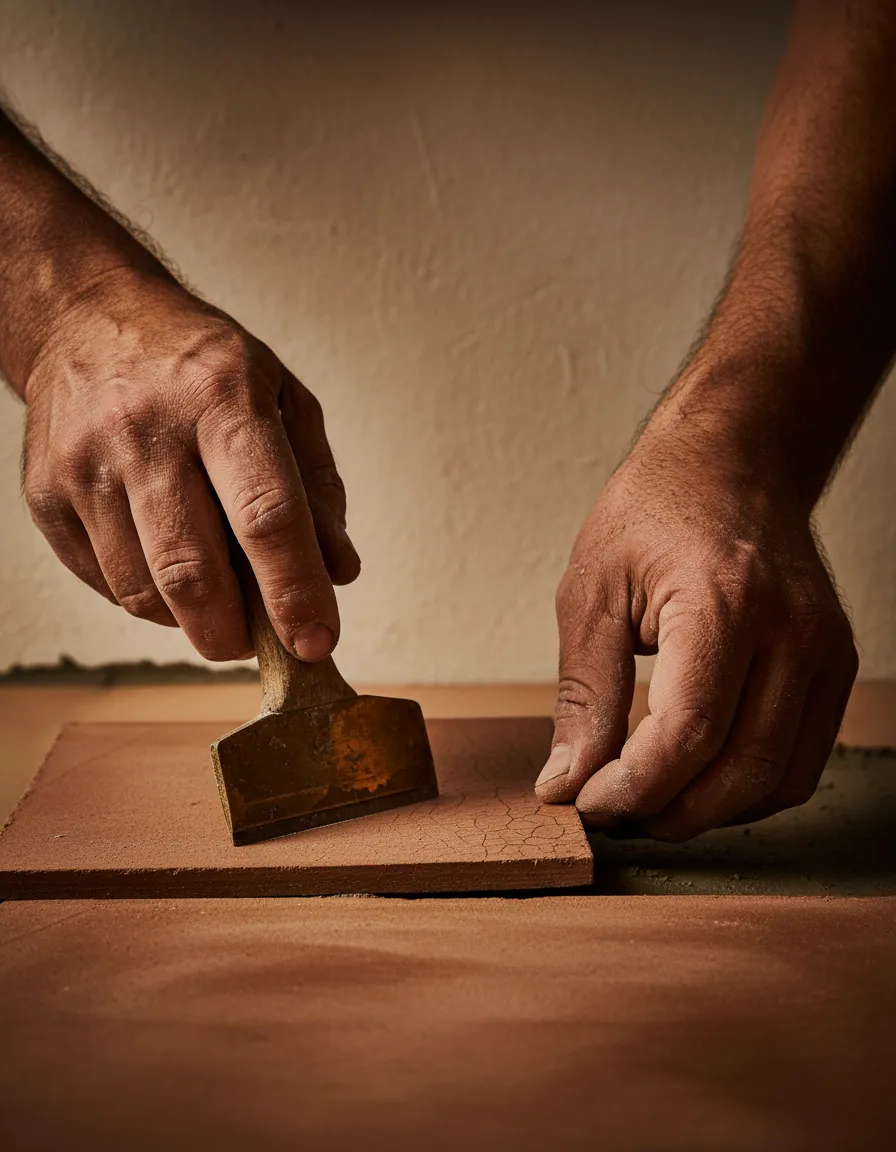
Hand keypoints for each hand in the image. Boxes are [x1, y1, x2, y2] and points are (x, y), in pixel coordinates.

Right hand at [22, 270, 358, 661]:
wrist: (88, 320)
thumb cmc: (201, 367)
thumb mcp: (282, 399)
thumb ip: (318, 487)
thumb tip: (338, 572)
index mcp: (222, 400)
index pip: (266, 516)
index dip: (294, 591)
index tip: (316, 642)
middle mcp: (146, 432)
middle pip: (192, 572)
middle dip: (235, 632)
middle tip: (263, 640)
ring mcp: (86, 466)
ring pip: (143, 590)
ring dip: (192, 619)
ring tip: (219, 599)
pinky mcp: (47, 496)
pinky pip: (106, 583)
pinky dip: (149, 598)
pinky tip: (168, 566)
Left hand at [535, 428, 857, 839]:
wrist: (731, 464)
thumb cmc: (654, 513)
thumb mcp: (593, 592)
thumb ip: (584, 695)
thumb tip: (566, 782)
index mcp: (723, 603)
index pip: (688, 732)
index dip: (634, 787)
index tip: (587, 803)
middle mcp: (790, 631)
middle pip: (739, 770)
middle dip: (668, 812)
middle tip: (611, 811)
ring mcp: (824, 650)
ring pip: (778, 780)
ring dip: (710, 812)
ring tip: (649, 801)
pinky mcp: (834, 664)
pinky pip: (800, 760)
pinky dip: (747, 788)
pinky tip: (697, 778)